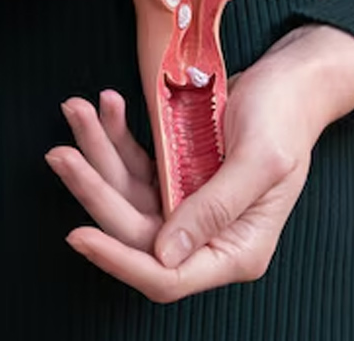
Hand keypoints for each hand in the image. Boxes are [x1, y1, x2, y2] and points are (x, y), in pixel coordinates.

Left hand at [46, 24, 353, 302]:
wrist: (292, 78)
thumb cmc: (286, 117)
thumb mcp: (259, 161)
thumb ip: (214, 209)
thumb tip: (164, 254)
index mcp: (236, 249)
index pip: (167, 277)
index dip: (119, 260)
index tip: (78, 234)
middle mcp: (207, 236)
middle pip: (134, 230)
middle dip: (95, 190)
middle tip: (61, 153)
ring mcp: (188, 206)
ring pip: (126, 193)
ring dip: (98, 153)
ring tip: (77, 110)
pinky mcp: (176, 175)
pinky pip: (134, 164)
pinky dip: (116, 136)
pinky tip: (107, 107)